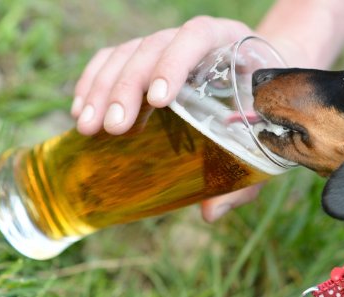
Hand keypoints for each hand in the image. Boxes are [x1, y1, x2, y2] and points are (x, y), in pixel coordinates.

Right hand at [71, 16, 261, 221]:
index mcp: (229, 44)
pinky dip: (92, 81)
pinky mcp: (144, 56)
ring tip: (88, 126)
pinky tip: (81, 110)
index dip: (174, 63)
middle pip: (152, 47)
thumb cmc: (261, 110)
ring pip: (126, 53)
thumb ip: (244, 174)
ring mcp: (165, 44)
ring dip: (102, 88)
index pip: (197, 37)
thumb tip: (210, 212)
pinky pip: (110, 58)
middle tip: (112, 128)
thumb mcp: (262, 140)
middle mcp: (193, 39)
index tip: (158, 101)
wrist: (259, 78)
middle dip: (127, 87)